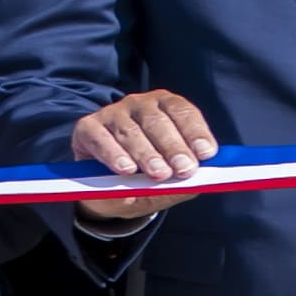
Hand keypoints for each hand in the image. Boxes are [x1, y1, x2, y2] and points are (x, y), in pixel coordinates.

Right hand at [72, 86, 219, 231]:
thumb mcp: (165, 184)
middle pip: (158, 122)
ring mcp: (113, 113)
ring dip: (147, 153)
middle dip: (174, 147)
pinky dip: (114, 155)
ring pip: (131, 132)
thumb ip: (180, 183)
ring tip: (158, 173)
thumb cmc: (143, 179)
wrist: (104, 190)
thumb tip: (195, 183)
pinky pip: (102, 139)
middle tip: (185, 169)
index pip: (183, 112)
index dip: (196, 132)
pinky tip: (126, 170)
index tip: (207, 153)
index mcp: (166, 108)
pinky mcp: (88, 127)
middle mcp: (139, 105)